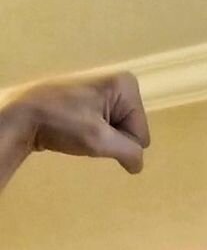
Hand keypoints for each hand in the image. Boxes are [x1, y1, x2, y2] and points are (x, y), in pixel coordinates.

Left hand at [9, 71, 149, 173]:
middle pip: (132, 131)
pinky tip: (78, 128)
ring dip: (103, 139)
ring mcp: (106, 91)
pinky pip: (108, 128)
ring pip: (120, 132)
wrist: (23, 114)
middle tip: (87, 132)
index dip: (121, 142)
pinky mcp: (93, 99)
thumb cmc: (61, 122)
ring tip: (80, 130)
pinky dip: (95, 134)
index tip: (96, 133)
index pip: (141, 135)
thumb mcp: (99, 141)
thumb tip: (137, 165)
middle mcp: (120, 83)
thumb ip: (129, 153)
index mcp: (127, 85)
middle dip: (113, 140)